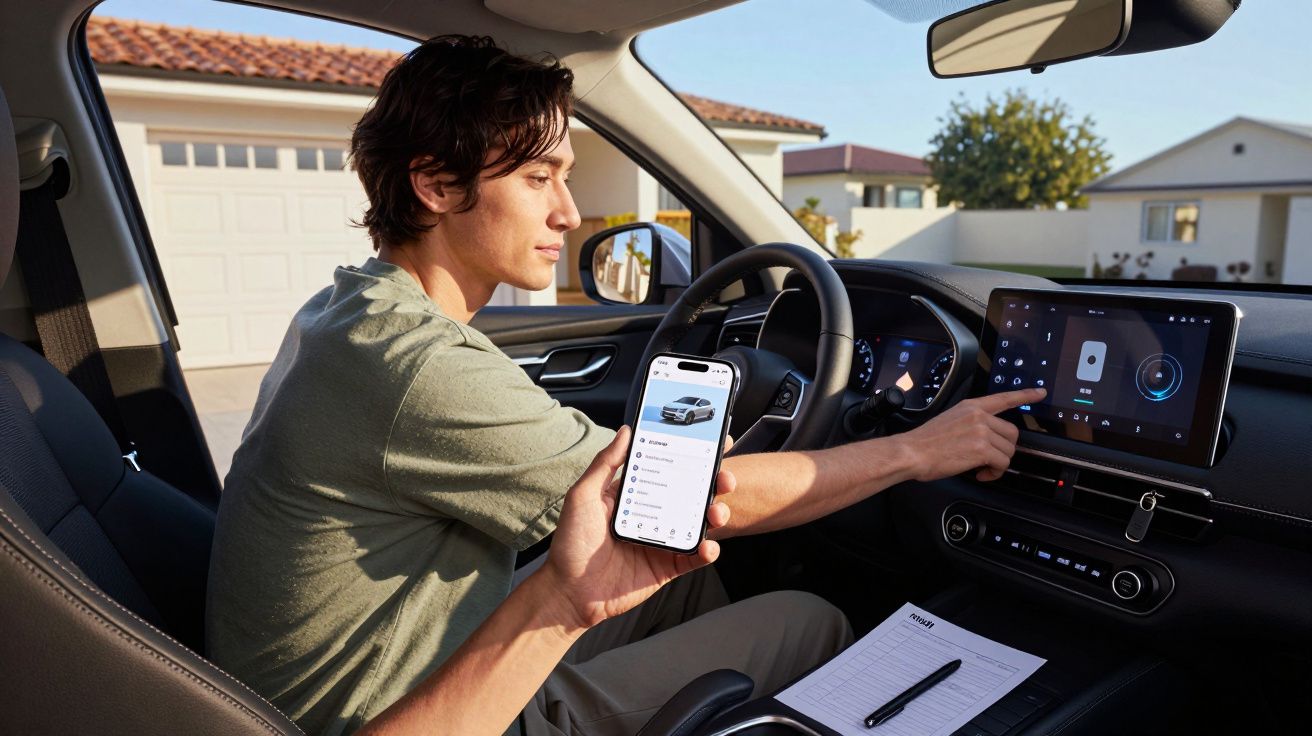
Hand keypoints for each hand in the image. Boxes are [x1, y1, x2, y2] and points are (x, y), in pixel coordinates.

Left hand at [541, 427, 733, 629]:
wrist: (569, 592)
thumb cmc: (570, 543)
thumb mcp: (583, 495)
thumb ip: (606, 463)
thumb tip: (626, 432)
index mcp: (635, 494)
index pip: (668, 468)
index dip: (692, 455)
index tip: (714, 442)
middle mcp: (652, 514)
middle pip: (692, 493)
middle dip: (714, 483)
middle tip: (724, 477)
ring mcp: (662, 540)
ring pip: (699, 522)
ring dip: (716, 514)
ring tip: (716, 512)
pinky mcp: (667, 566)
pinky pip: (694, 556)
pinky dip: (707, 550)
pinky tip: (707, 546)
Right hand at [894, 388, 1044, 482]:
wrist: (911, 452)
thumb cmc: (924, 442)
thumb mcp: (949, 421)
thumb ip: (970, 424)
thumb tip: (984, 439)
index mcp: (971, 407)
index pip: (1004, 398)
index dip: (1025, 395)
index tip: (1040, 392)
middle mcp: (979, 416)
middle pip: (1012, 433)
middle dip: (1004, 449)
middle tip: (988, 459)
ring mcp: (981, 431)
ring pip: (1009, 451)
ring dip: (997, 464)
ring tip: (981, 468)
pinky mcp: (982, 449)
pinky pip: (1002, 464)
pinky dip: (994, 473)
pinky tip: (980, 474)